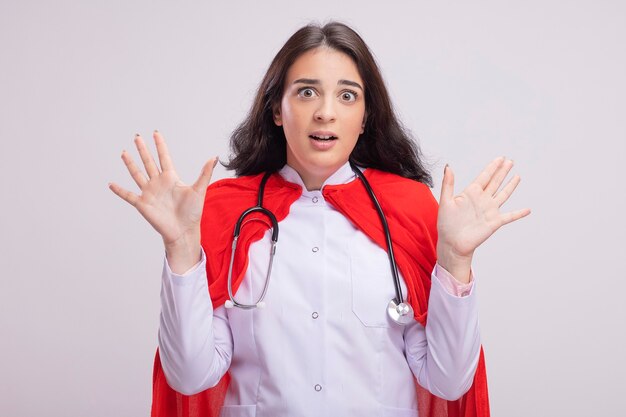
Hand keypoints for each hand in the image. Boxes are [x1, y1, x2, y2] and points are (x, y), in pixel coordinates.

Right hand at [109, 131, 217, 271]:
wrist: (184, 231)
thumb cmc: (193, 213)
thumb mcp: (199, 190)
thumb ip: (205, 173)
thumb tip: (214, 157)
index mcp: (171, 178)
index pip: (164, 157)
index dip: (160, 145)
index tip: (155, 133)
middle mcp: (158, 183)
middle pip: (148, 162)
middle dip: (143, 149)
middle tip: (137, 137)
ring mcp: (149, 193)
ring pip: (137, 174)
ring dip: (130, 164)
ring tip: (124, 153)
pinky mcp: (143, 204)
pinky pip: (128, 195)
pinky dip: (119, 190)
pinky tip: (111, 184)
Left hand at [436, 157, 530, 281]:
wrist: (452, 243)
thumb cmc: (446, 224)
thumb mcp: (445, 201)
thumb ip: (448, 184)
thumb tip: (448, 167)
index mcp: (470, 193)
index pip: (484, 176)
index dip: (492, 167)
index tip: (500, 158)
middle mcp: (482, 200)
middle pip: (495, 182)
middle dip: (502, 171)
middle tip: (510, 161)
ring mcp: (489, 210)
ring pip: (503, 194)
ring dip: (511, 185)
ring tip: (517, 176)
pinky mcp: (495, 222)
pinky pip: (510, 217)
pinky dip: (519, 213)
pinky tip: (528, 210)